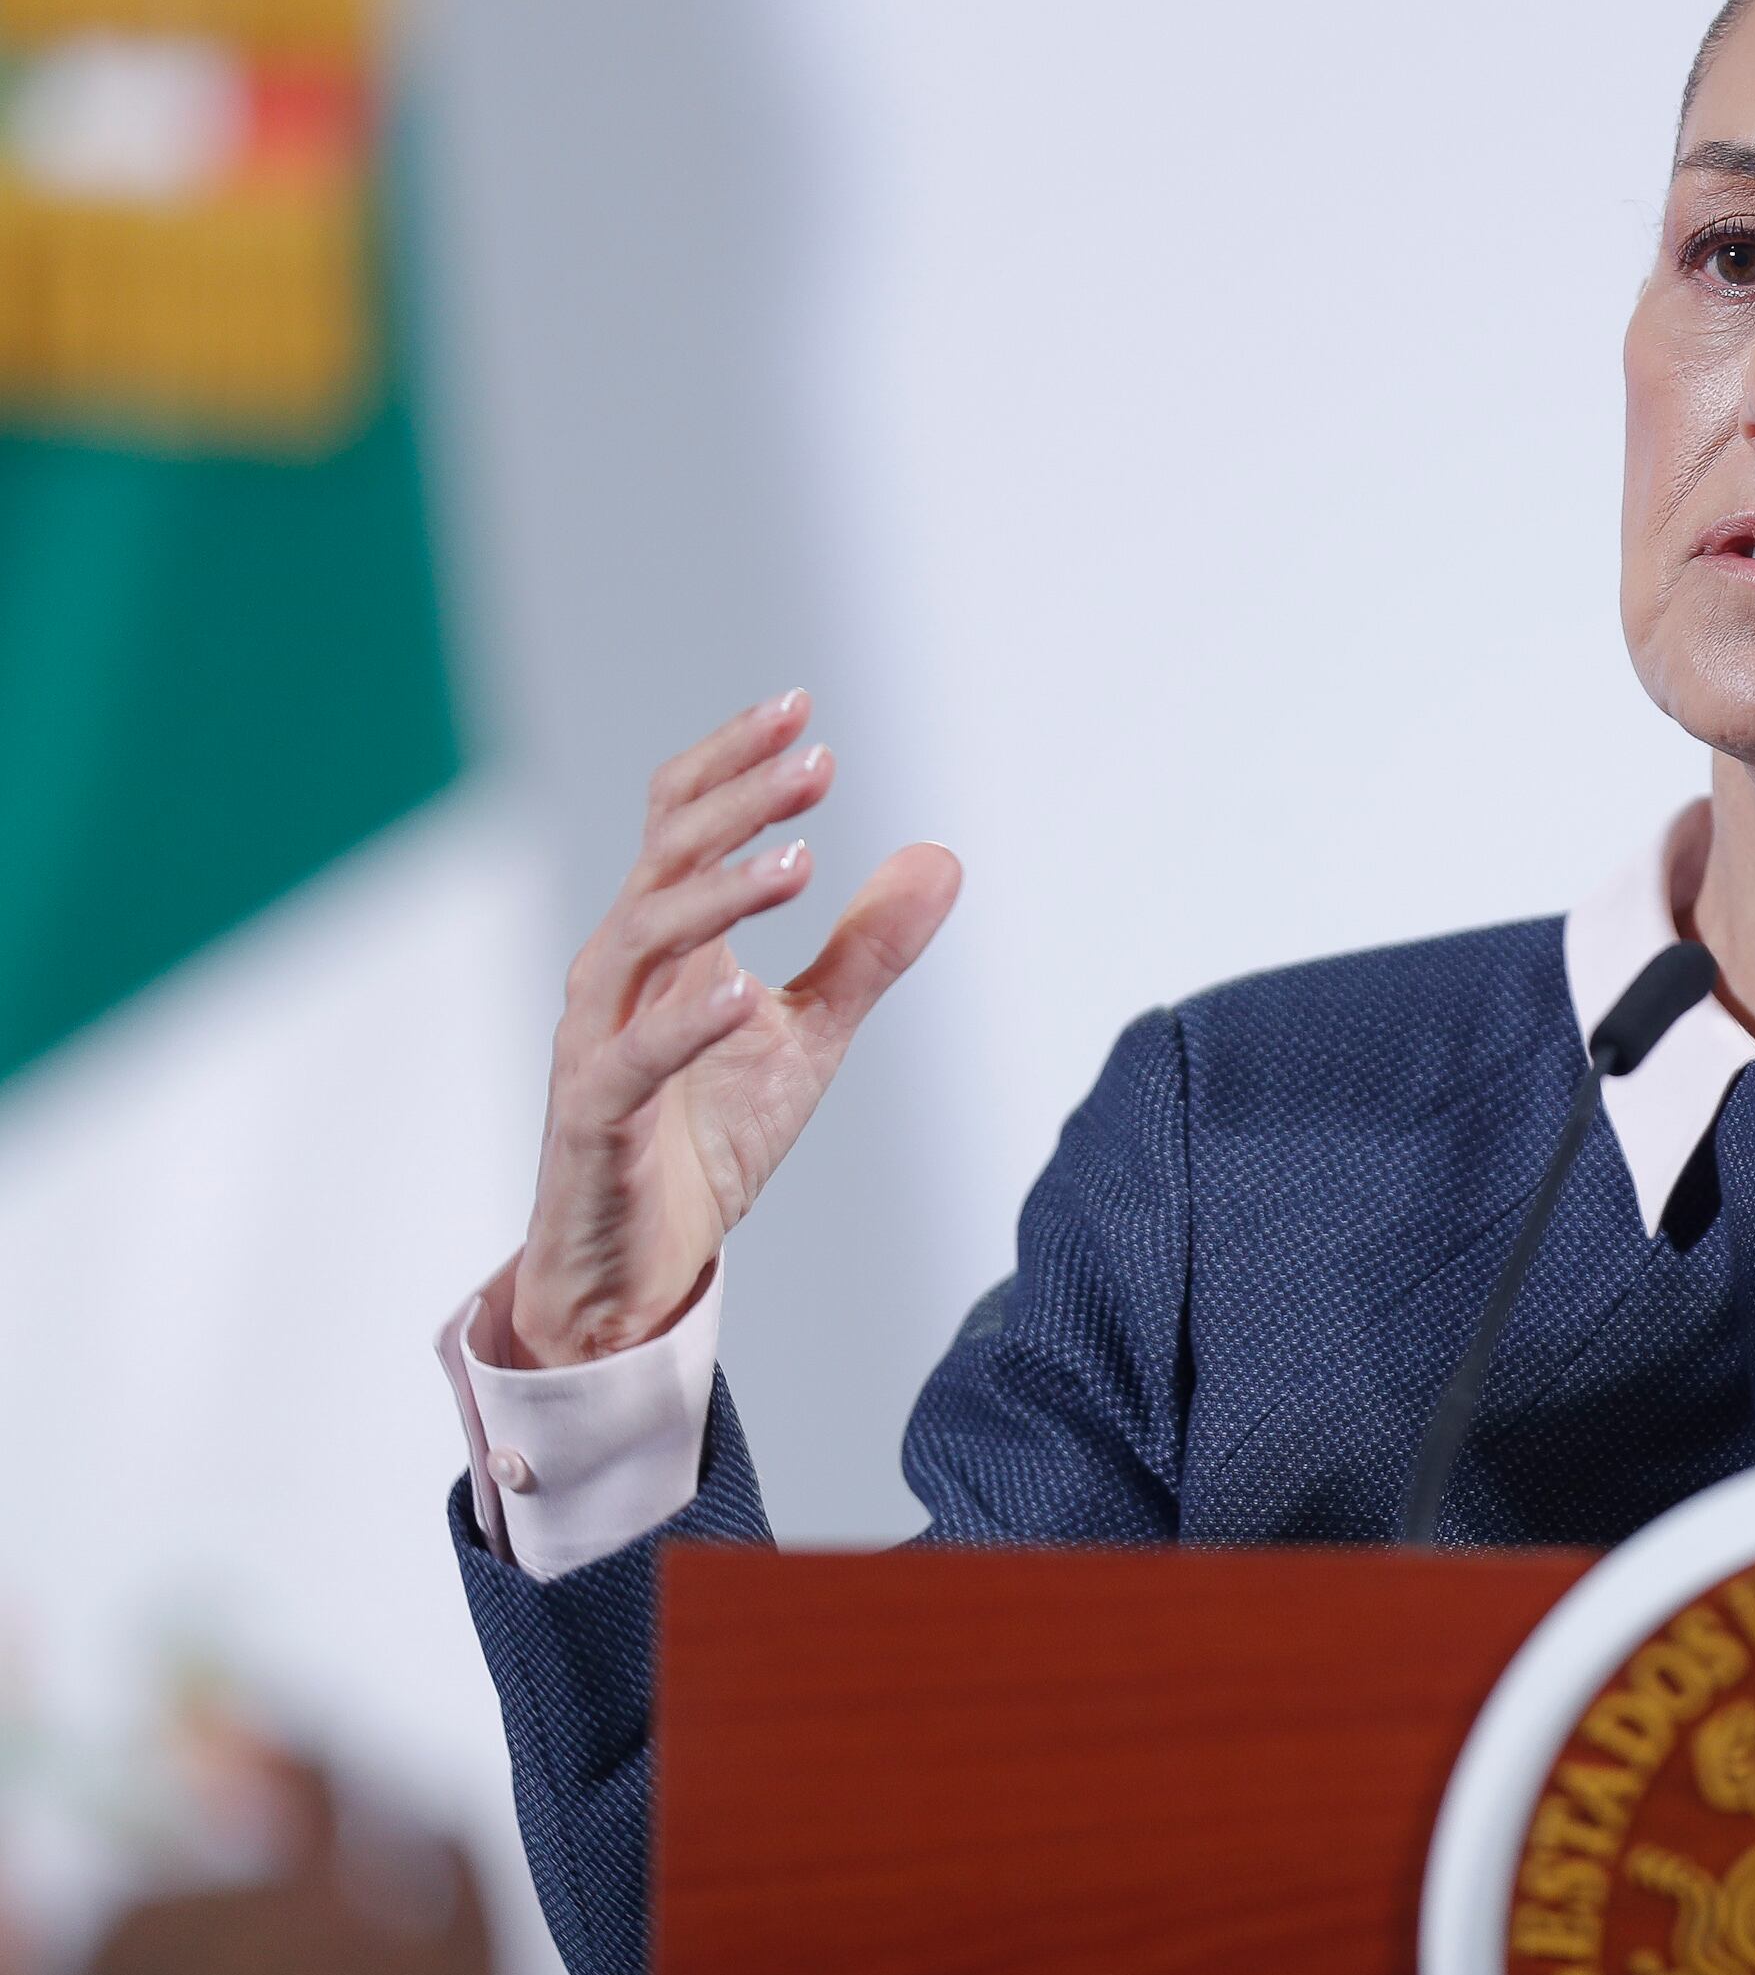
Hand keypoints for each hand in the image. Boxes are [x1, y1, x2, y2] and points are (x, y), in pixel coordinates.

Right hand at [508, 691, 961, 1367]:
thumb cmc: (704, 1138)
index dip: (731, 761)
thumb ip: (868, 949)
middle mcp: (620, 973)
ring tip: (799, 861)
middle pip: (665, 856)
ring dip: (719, 894)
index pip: (678, 820)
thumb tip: (940, 856)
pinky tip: (741, 994)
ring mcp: (597, 1040)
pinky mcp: (594, 1116)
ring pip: (642, 937)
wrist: (637, 1266)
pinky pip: (633, 1058)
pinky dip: (686, 1021)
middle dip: (740, 804)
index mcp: (664, 942)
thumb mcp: (810, 1034)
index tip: (800, 708)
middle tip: (816, 761)